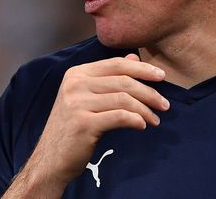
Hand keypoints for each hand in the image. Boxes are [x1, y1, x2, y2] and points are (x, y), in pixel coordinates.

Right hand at [3, 54, 168, 197]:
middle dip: (149, 92)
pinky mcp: (83, 123)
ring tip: (155, 120)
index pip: (115, 64)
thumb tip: (134, 57)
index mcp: (76, 74)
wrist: (51, 158)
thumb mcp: (86, 97)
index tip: (161, 77)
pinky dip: (136, 120)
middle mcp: (75, 84)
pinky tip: (142, 126)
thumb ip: (109, 77)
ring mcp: (77, 103)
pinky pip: (119, 117)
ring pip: (124, 99)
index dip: (141, 68)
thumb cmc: (72, 127)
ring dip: (145, 110)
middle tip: (164, 105)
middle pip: (122, 81)